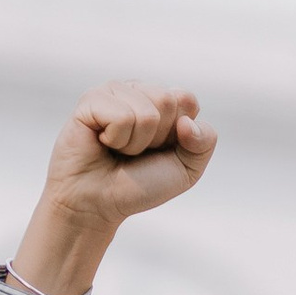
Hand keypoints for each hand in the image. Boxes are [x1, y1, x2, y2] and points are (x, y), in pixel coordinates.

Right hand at [13, 80, 216, 294]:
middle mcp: (137, 91)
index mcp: (161, 101)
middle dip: (157, 138)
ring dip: (135, 143)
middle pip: (168, 101)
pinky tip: (103, 143)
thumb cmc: (139, 185)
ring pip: (147, 112)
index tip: (159, 149)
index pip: (187, 99)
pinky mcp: (91, 99)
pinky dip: (117, 139)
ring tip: (118, 150)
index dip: (179, 133)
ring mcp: (113, 91)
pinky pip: (122, 117)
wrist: (98, 204)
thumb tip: (187, 122)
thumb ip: (204, 142)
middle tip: (135, 152)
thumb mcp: (186, 169)